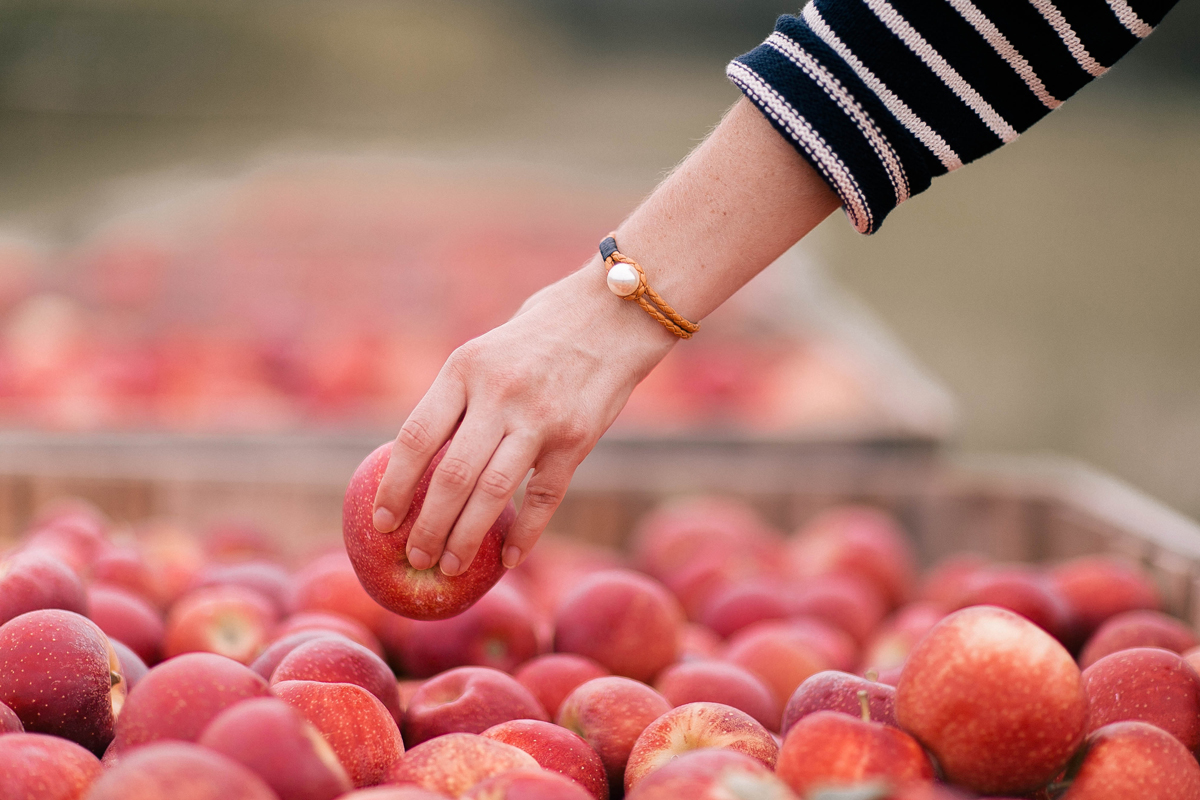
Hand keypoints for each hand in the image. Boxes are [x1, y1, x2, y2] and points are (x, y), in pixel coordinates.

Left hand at [370, 98, 837, 577]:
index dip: (395, 486)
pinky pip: (545, 496)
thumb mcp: (484, 353)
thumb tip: (417, 464)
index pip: (416, 437)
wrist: (612, 312)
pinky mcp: (577, 437)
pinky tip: (509, 558)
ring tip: (448, 567)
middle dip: (427, 526)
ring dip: (465, 538)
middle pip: (451, 475)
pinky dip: (525, 532)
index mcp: (464, 369)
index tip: (381, 522)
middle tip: (414, 557)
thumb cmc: (538, 336)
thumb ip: (456, 402)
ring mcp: (540, 417)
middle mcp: (499, 393)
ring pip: (493, 493)